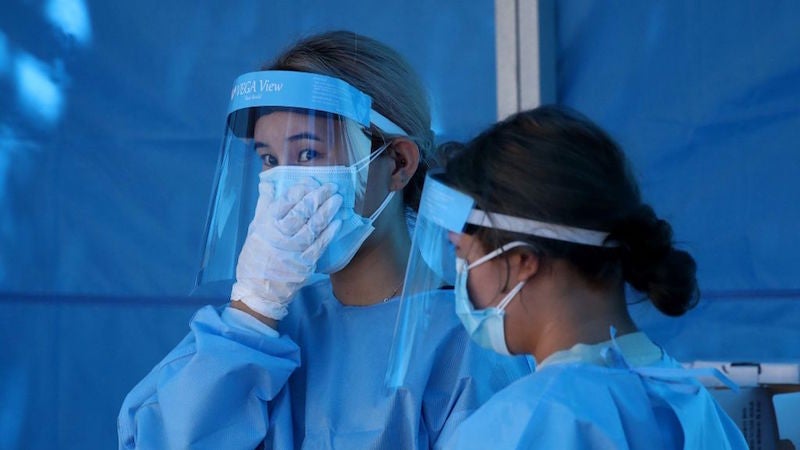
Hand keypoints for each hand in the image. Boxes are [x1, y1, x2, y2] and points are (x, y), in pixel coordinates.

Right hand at [231, 175, 341, 319]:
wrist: (259, 292)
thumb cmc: (255, 259)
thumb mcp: (254, 230)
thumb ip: (263, 206)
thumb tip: (268, 185)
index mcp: (266, 225)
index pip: (285, 202)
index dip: (300, 190)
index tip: (311, 182)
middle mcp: (280, 235)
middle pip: (302, 212)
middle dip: (319, 197)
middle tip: (331, 187)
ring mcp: (293, 250)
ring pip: (313, 226)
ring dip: (327, 211)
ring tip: (338, 200)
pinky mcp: (304, 263)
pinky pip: (319, 245)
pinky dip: (329, 233)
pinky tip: (338, 222)